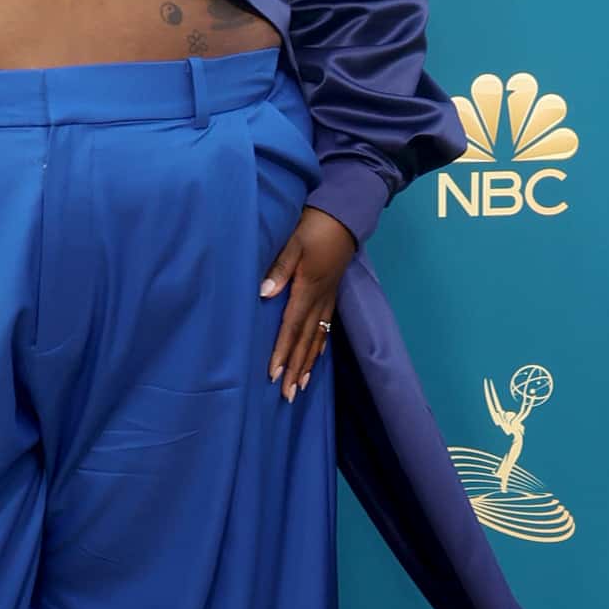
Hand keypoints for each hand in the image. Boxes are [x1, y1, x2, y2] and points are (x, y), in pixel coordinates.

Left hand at [259, 207, 355, 400]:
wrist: (345, 214)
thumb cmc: (314, 225)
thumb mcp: (293, 242)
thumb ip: (279, 268)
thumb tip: (264, 293)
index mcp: (308, 288)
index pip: (291, 327)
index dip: (282, 352)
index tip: (274, 375)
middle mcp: (320, 299)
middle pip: (306, 341)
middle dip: (296, 369)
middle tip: (288, 394)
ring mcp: (328, 298)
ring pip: (317, 338)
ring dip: (308, 363)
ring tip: (301, 386)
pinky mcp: (331, 294)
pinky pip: (326, 328)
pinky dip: (320, 347)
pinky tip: (316, 358)